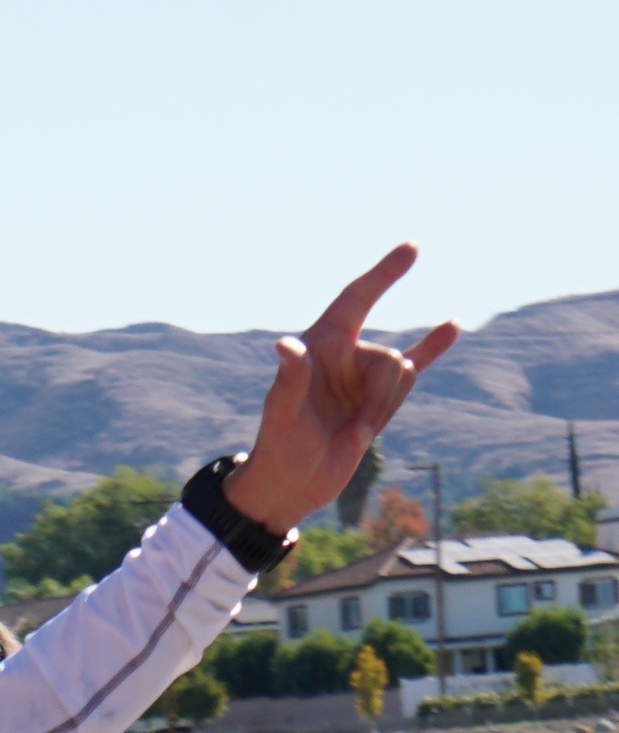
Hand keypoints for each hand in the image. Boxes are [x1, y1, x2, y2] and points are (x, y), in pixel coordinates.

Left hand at [229, 247, 457, 538]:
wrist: (293, 483)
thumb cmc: (280, 445)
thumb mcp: (283, 412)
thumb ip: (291, 378)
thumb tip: (286, 346)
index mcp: (321, 344)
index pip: (357, 298)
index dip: (384, 274)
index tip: (412, 248)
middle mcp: (345, 354)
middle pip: (390, 358)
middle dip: (380, 399)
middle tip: (354, 431)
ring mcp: (364, 376)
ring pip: (402, 378)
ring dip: (384, 411)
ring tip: (354, 434)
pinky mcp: (379, 398)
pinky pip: (414, 366)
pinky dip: (432, 347)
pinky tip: (452, 325)